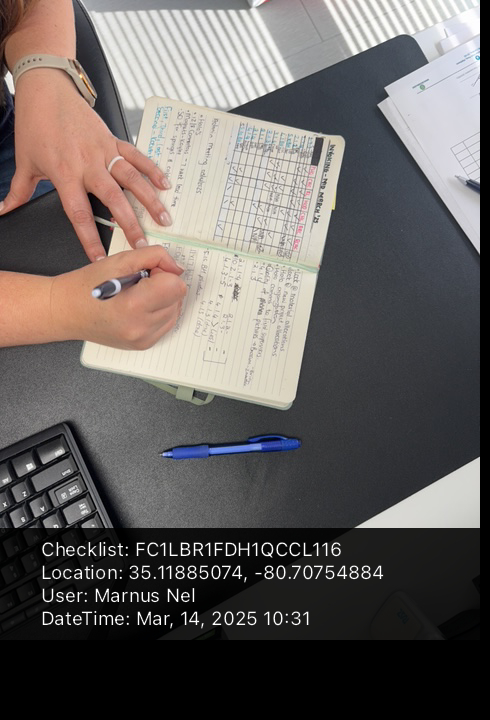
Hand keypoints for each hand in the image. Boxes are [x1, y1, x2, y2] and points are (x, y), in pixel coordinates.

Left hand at [0, 69, 171, 261]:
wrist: (46, 88)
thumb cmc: (35, 124)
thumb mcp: (25, 162)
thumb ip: (18, 191)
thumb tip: (4, 210)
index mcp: (64, 174)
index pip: (78, 213)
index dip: (89, 238)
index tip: (99, 259)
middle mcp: (87, 164)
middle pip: (113, 199)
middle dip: (129, 224)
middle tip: (142, 245)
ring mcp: (103, 151)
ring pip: (130, 179)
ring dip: (149, 200)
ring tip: (163, 220)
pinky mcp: (113, 139)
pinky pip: (136, 156)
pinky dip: (151, 170)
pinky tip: (165, 185)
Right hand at [51, 246, 186, 349]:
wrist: (67, 311)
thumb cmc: (88, 285)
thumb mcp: (121, 259)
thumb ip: (154, 256)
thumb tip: (177, 268)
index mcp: (134, 305)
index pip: (176, 286)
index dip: (164, 273)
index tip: (147, 272)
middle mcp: (140, 327)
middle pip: (177, 298)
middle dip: (163, 286)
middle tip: (138, 283)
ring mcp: (143, 339)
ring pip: (175, 311)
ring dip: (162, 300)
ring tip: (136, 296)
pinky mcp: (144, 345)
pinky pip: (166, 323)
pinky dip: (158, 312)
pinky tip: (138, 308)